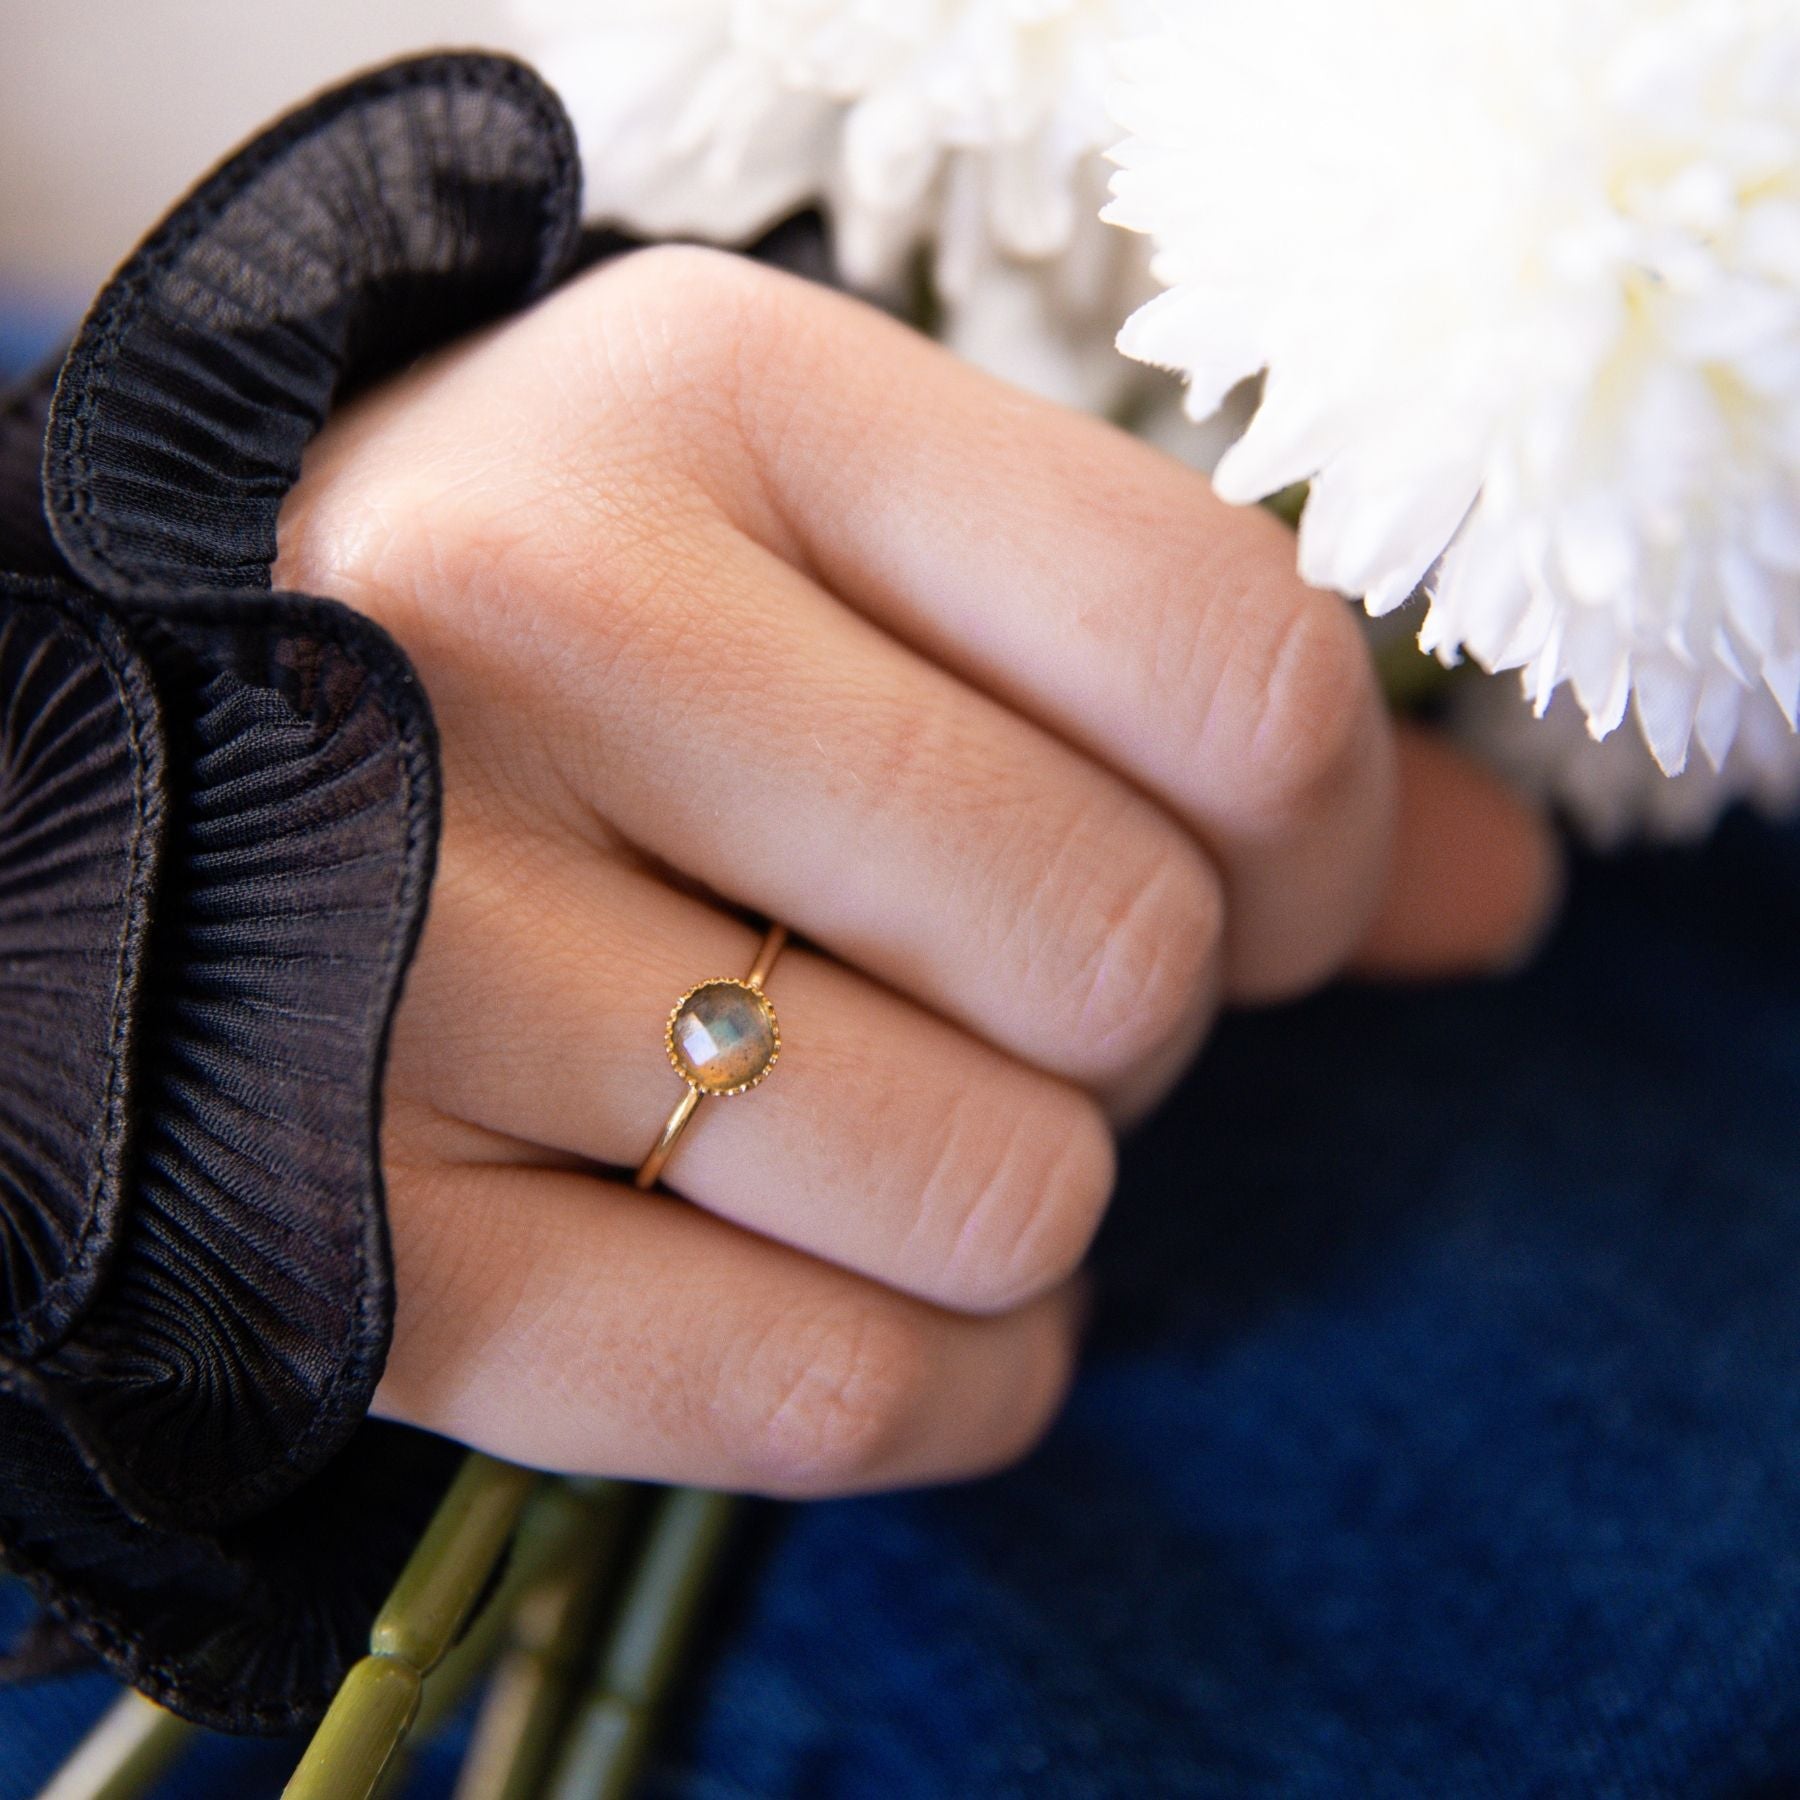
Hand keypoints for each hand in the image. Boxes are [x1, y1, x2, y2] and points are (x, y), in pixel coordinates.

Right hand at [276, 247, 1557, 1495]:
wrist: (196, 749)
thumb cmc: (588, 628)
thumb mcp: (869, 548)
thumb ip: (1206, 715)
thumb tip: (1501, 897)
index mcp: (716, 396)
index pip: (1236, 665)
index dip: (1320, 829)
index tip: (1252, 875)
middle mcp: (527, 627)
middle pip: (1122, 950)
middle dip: (1136, 1015)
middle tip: (1003, 975)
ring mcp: (408, 938)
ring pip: (997, 1193)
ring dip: (1032, 1198)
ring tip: (919, 1109)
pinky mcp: (356, 1227)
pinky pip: (814, 1394)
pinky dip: (940, 1385)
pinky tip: (909, 1301)